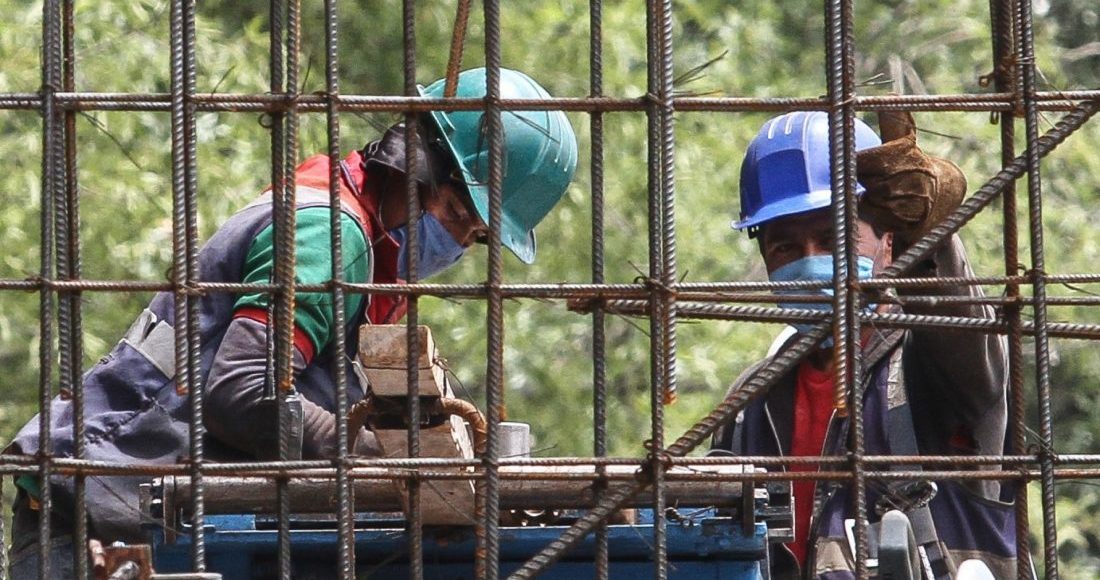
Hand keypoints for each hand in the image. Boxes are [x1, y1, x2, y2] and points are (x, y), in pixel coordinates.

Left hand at [857, 110, 965, 245]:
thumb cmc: (913, 167)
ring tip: (889, 194)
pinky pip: (875, 219)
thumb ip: (892, 123)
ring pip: (867, 202)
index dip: (860, 163)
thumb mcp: (905, 142)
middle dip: (869, 182)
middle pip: (864, 182)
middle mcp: (908, 176)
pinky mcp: (906, 222)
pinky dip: (878, 216)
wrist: (942, 199)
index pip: (860, 160)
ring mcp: (908, 200)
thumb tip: (890, 95)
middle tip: (884, 180)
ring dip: (872, 200)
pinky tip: (891, 209)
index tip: (864, 164)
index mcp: (903, 153)